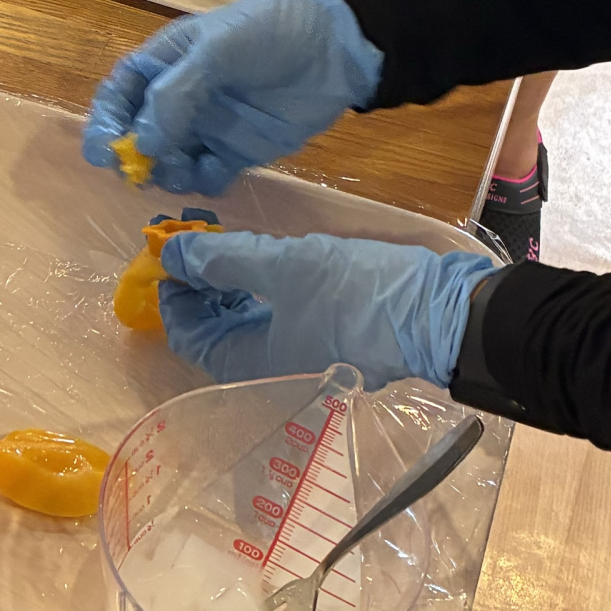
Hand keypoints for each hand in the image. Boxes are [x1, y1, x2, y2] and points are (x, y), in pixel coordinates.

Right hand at [81, 0, 382, 196]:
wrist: (334, 44)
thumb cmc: (267, 31)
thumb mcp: (215, 50)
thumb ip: (175, 95)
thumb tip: (142, 146)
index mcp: (164, 64)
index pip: (119, 96)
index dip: (105, 124)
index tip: (103, 154)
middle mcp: (179, 99)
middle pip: (139, 137)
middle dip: (136, 158)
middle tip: (144, 171)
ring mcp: (208, 127)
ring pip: (170, 163)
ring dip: (169, 173)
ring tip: (186, 168)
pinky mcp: (237, 152)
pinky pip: (208, 177)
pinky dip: (205, 182)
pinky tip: (218, 171)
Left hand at [157, 228, 494, 388]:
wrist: (441, 312)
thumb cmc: (355, 294)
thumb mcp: (283, 266)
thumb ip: (224, 259)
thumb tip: (173, 253)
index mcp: (253, 364)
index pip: (192, 338)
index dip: (175, 297)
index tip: (168, 255)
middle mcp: (274, 369)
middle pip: (218, 332)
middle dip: (201, 287)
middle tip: (192, 241)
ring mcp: (304, 355)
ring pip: (249, 324)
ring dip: (230, 286)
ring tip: (223, 244)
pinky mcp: (330, 337)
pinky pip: (278, 317)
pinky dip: (261, 290)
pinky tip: (264, 261)